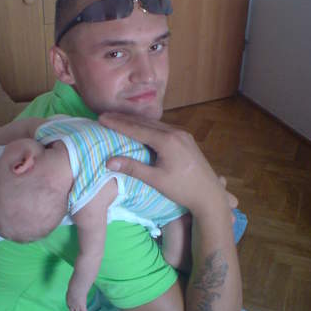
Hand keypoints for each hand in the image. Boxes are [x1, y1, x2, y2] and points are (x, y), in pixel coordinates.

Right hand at [99, 112, 229, 218]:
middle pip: (145, 123)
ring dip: (135, 121)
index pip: (137, 129)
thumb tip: (109, 161)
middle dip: (124, 119)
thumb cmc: (182, 190)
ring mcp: (183, 134)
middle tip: (105, 115)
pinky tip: (140, 127)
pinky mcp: (186, 139)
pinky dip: (147, 126)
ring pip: (154, 124)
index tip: (101, 118)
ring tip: (118, 119)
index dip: (117, 124)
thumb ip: (133, 168)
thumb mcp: (156, 180)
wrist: (209, 195)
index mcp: (167, 141)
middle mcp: (176, 132)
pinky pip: (163, 128)